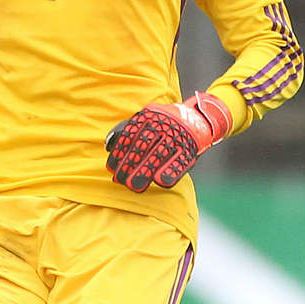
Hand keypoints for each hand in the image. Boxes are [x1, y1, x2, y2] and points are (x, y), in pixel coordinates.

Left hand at [106, 92, 232, 191]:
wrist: (197, 117)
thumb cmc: (163, 123)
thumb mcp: (144, 119)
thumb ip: (126, 131)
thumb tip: (108, 146)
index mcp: (148, 117)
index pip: (130, 136)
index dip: (120, 153)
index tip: (111, 168)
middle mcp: (162, 125)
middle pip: (143, 147)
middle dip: (130, 165)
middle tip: (120, 180)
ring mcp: (177, 135)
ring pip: (159, 155)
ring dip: (146, 172)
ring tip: (135, 186)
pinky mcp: (190, 147)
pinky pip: (180, 159)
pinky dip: (171, 171)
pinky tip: (161, 182)